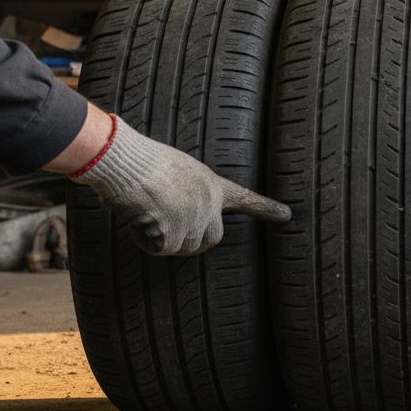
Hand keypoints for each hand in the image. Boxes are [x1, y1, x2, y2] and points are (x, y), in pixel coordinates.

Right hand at [69, 114, 289, 255]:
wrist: (125, 161)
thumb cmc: (140, 161)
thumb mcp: (176, 172)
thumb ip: (187, 194)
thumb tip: (174, 215)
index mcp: (211, 184)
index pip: (243, 198)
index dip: (264, 208)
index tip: (286, 215)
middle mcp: (209, 204)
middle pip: (210, 239)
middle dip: (190, 240)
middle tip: (165, 224)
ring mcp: (194, 220)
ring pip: (181, 247)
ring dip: (162, 238)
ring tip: (146, 210)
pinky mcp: (175, 234)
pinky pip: (159, 249)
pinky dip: (144, 239)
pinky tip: (138, 217)